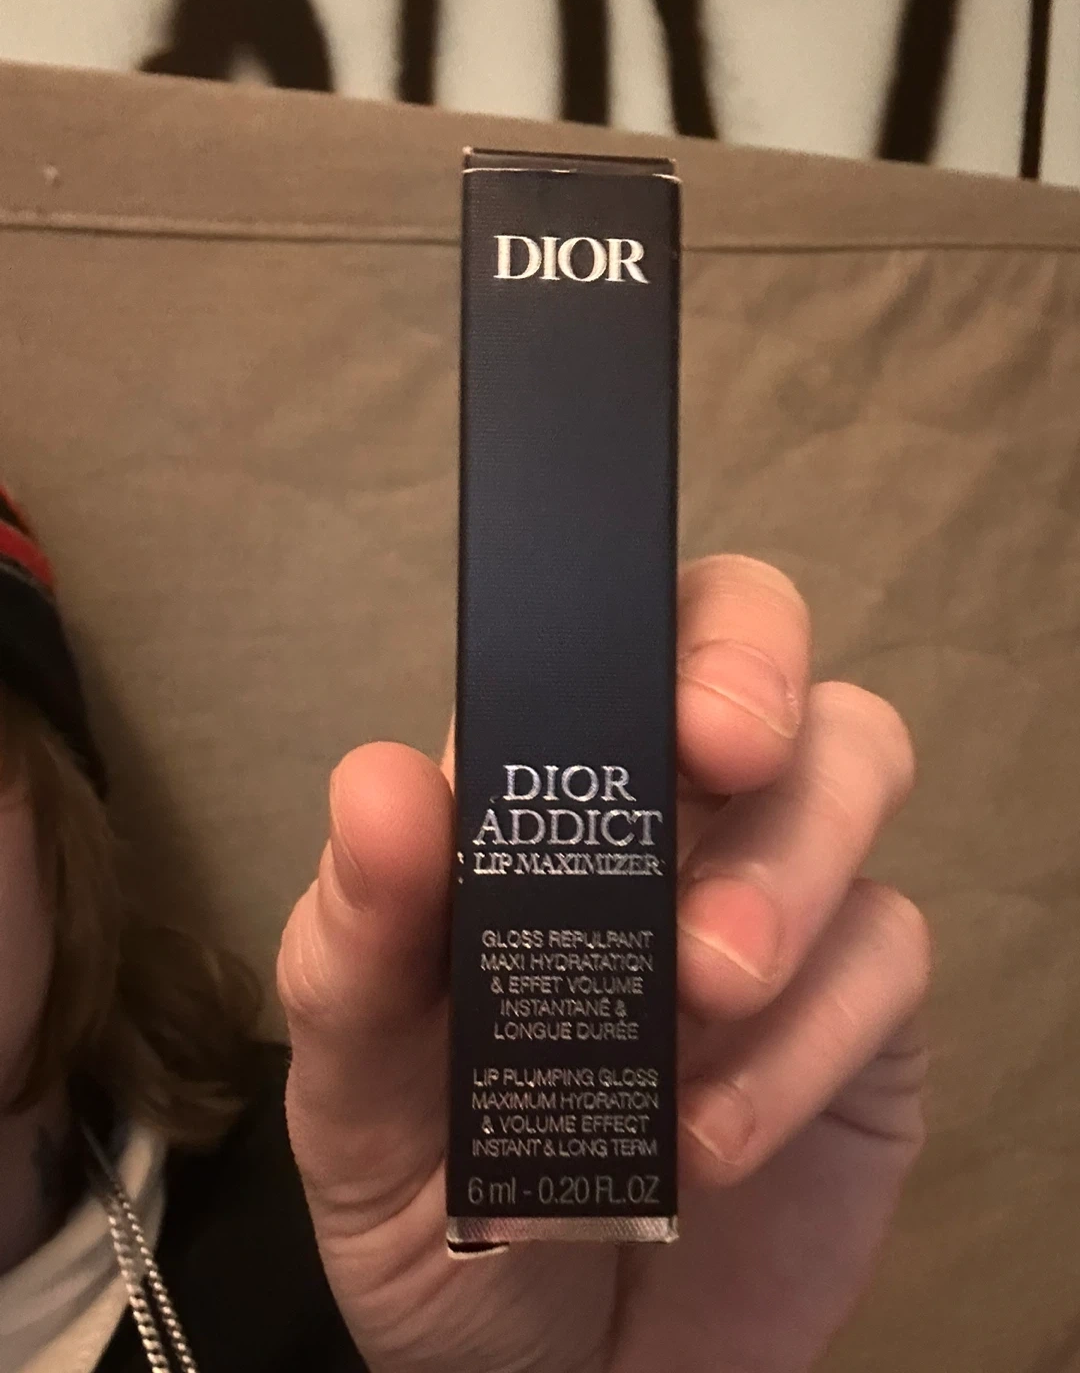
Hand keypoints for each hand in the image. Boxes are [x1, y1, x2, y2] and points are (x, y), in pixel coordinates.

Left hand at [277, 555, 929, 1372]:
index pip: (625, 637)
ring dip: (790, 866)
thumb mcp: (356, 1084)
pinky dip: (810, 1035)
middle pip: (773, 670)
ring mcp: (784, 908)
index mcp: (546, 802)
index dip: (667, 633)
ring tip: (708, 984)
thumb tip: (381, 784)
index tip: (675, 709)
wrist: (544, 1372)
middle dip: (764, 695)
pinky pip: (890, 953)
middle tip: (726, 766)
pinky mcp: (859, 1015)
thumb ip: (359, 941)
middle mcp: (681, 824)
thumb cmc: (433, 1199)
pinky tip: (711, 1137)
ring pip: (858, 768)